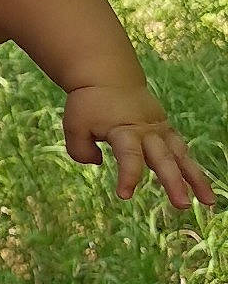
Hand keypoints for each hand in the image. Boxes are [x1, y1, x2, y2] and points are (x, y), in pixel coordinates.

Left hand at [64, 85, 216, 207]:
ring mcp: (160, 131)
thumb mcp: (74, 125)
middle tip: (182, 205)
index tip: (124, 195)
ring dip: (195, 179)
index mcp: (124, 130)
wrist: (108, 78)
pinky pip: (182, 151)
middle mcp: (147, 132)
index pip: (129, 156)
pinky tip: (201, 189)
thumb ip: (80, 150)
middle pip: (163, 159)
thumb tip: (99, 163)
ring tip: (209, 202)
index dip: (129, 176)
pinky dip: (192, 169)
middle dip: (174, 182)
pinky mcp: (166, 131)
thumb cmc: (90, 104)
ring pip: (181, 157)